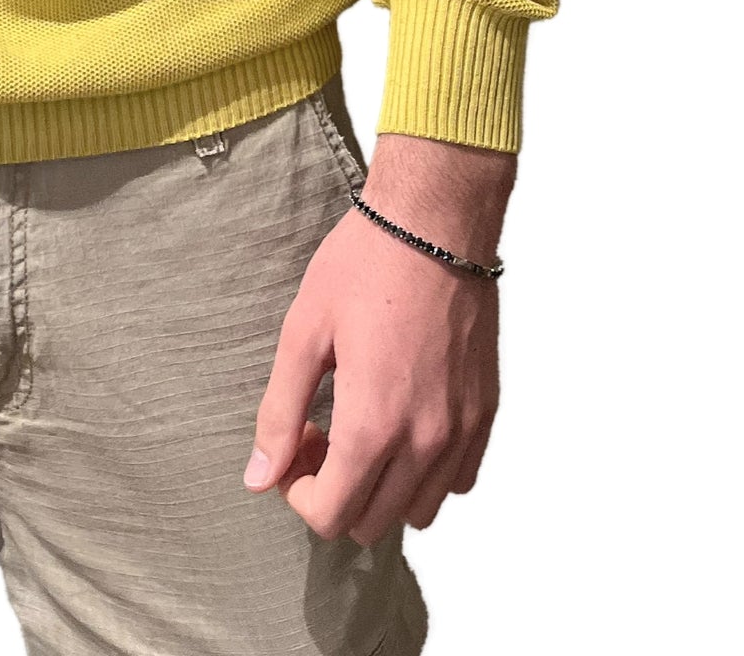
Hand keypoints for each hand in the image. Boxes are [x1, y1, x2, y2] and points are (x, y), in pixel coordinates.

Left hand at [243, 132, 512, 544]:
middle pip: (371, 522)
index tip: (295, 442)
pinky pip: (458, 480)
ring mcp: (460, 431)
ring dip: (382, 487)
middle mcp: (424, 442)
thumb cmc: (363, 266)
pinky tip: (405, 420)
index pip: (331, 516)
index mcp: (372, 426)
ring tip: (363, 427)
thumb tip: (258, 477)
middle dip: (336, 490)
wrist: (434, 221)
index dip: (298, 492)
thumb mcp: (303, 332)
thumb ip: (279, 412)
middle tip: (322, 432)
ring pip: (418, 509)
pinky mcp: (485, 412)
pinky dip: (427, 471)